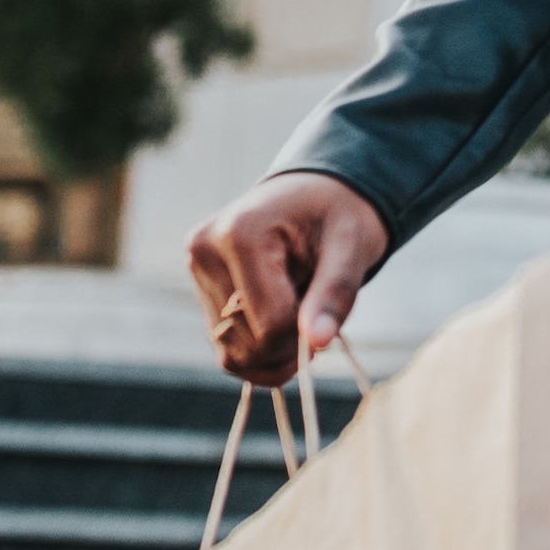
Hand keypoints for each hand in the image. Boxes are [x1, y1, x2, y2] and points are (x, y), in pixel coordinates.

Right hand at [186, 172, 389, 385]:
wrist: (318, 193)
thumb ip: (336, 292)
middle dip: (291, 344)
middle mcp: (204, 252)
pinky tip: (282, 321)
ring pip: (233, 356)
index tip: (326, 302)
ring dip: (276, 351)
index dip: (308, 328)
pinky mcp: (200, 289)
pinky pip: (226, 350)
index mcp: (239, 233)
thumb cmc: (338, 214)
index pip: (272, 324)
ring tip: (299, 307)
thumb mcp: (352, 246)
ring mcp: (196, 271)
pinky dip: (260, 352)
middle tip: (316, 307)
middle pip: (249, 347)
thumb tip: (317, 342)